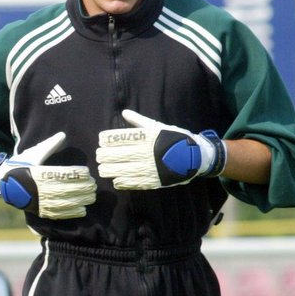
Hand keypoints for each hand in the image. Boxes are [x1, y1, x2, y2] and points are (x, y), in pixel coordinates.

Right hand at [0, 133, 96, 219]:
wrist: (3, 182)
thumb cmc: (21, 165)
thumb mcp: (33, 154)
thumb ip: (49, 146)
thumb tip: (62, 135)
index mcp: (37, 173)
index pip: (61, 174)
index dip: (75, 174)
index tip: (87, 173)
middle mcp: (38, 189)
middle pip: (64, 190)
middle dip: (81, 189)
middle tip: (93, 186)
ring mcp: (38, 201)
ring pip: (62, 203)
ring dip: (78, 201)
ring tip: (91, 198)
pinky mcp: (39, 210)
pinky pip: (56, 213)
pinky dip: (70, 213)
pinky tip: (81, 210)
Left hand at [96, 109, 226, 189]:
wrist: (196, 156)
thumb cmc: (175, 138)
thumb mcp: (158, 127)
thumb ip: (140, 121)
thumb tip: (124, 112)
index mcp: (148, 137)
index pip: (123, 138)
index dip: (109, 139)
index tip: (101, 140)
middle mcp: (147, 152)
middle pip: (120, 154)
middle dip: (105, 155)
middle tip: (98, 155)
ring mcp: (149, 168)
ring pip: (123, 170)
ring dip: (110, 170)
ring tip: (102, 169)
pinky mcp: (153, 180)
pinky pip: (134, 183)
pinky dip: (123, 182)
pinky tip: (116, 180)